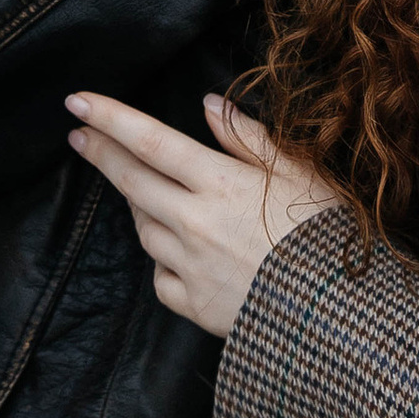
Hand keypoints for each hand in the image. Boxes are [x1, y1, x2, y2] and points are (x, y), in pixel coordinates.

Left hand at [66, 91, 341, 339]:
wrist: (341, 315)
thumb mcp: (301, 171)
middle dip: (100, 154)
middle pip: (131, 182)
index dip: (109, 118)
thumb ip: (249, 137)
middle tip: (79, 137)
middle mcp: (194, 222)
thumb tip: (209, 104)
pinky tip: (171, 250)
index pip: (149, 141)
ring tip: (139, 188)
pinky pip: (161, 277)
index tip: (76, 102)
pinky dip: (161, 259)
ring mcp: (190, 266)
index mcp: (220, 183)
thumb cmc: (328, 235)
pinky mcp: (195, 305)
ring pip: (143, 228)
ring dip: (136, 203)